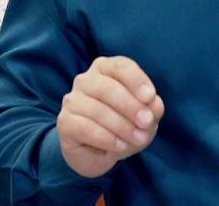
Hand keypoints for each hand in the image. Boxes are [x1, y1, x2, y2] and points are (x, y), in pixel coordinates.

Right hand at [57, 56, 164, 178]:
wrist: (98, 153)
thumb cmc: (123, 127)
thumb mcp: (145, 118)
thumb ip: (152, 109)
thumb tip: (153, 105)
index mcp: (106, 70)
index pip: (120, 66)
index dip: (136, 80)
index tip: (150, 97)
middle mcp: (85, 80)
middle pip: (107, 87)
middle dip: (130, 106)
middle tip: (146, 122)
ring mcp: (72, 100)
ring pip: (97, 110)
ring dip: (122, 126)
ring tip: (137, 139)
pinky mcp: (64, 122)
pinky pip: (85, 128)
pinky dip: (106, 138)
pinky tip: (119, 147)